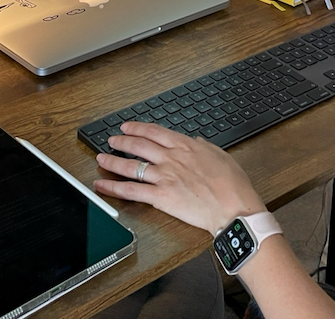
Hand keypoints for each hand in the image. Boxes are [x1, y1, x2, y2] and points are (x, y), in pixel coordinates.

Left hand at [93, 121, 265, 234]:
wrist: (233, 207)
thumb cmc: (232, 184)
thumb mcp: (221, 155)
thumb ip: (205, 146)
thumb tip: (196, 140)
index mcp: (186, 146)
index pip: (155, 132)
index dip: (138, 128)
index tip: (127, 126)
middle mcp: (171, 158)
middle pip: (139, 145)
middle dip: (122, 141)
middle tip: (112, 139)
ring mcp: (164, 177)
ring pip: (131, 166)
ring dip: (113, 161)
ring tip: (101, 158)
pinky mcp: (160, 197)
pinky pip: (131, 191)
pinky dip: (114, 188)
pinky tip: (102, 185)